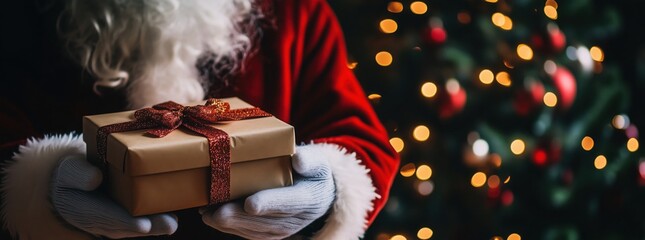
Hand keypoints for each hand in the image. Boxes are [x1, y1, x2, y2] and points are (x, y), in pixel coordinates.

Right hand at [50, 155, 177, 237]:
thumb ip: (79, 174)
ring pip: (135, 226)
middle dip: (148, 226)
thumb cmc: (72, 176)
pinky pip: (140, 220)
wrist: (72, 186)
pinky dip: (154, 218)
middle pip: (126, 226)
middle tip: (168, 225)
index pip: (106, 218)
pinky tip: (172, 214)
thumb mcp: (70, 170)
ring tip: (172, 222)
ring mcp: (113, 222)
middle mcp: (101, 221)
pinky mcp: (124, 217)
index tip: (142, 225)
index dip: (125, 221)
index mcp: (83, 210)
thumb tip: (96, 178)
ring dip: (155, 225)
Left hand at [200, 145, 335, 238]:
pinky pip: (249, 233)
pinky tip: (212, 216)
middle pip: (265, 221)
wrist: (317, 192)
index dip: (269, 203)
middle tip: (216, 212)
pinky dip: (229, 226)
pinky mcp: (270, 234)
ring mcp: (283, 230)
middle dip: (239, 218)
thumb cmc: (312, 171)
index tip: (250, 204)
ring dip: (229, 223)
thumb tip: (298, 159)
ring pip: (254, 230)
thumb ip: (309, 159)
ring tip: (207, 213)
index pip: (290, 202)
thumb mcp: (317, 161)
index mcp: (310, 198)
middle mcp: (297, 220)